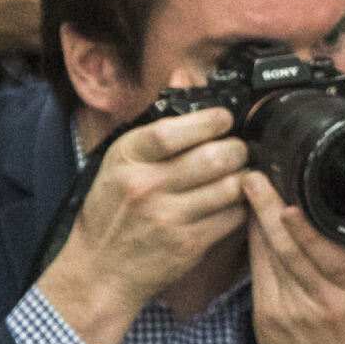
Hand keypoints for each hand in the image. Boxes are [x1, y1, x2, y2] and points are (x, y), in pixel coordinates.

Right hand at [36, 103, 248, 343]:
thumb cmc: (113, 208)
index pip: (172, 132)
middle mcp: (145, 186)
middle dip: (238, 149)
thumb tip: (186, 74)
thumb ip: (159, 120)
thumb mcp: (121, 160)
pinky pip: (234, 217)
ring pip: (231, 187)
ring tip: (240, 174)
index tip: (225, 118)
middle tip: (238, 149)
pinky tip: (236, 201)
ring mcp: (168, 218)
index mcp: (126, 158)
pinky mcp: (189, 244)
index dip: (209, 121)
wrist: (99, 268)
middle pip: (214, 158)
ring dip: (245, 177)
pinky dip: (243, 206)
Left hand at [243, 171, 344, 343]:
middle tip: (253, 178)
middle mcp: (326, 303)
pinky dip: (256, 245)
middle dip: (267, 209)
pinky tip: (254, 225)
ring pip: (268, 256)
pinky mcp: (266, 318)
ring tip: (250, 191)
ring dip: (257, 221)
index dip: (304, 228)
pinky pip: (258, 271)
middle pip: (289, 248)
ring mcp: (291, 312)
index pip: (328, 255)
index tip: (287, 201)